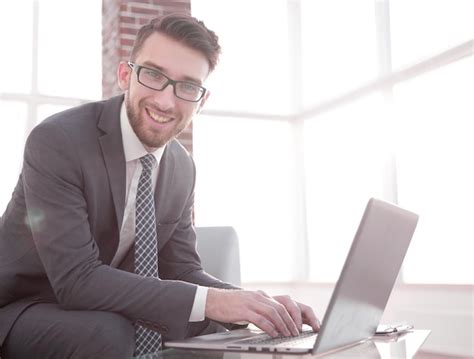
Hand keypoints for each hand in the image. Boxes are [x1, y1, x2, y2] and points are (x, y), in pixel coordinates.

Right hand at [205, 288, 319, 336]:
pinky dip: (270, 327)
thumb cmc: (229, 305)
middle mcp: (259, 297)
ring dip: (283, 325)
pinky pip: (261, 319)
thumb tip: (273, 322)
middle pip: (281, 307)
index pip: (283, 303)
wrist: (211, 300)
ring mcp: (251, 302)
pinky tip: (274, 334)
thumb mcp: (248, 304)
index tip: (299, 325)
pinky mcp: (244, 310)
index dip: (293, 314)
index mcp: (261, 295)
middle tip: (296, 332)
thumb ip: (260, 309)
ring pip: (273, 312)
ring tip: (288, 334)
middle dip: (291, 321)